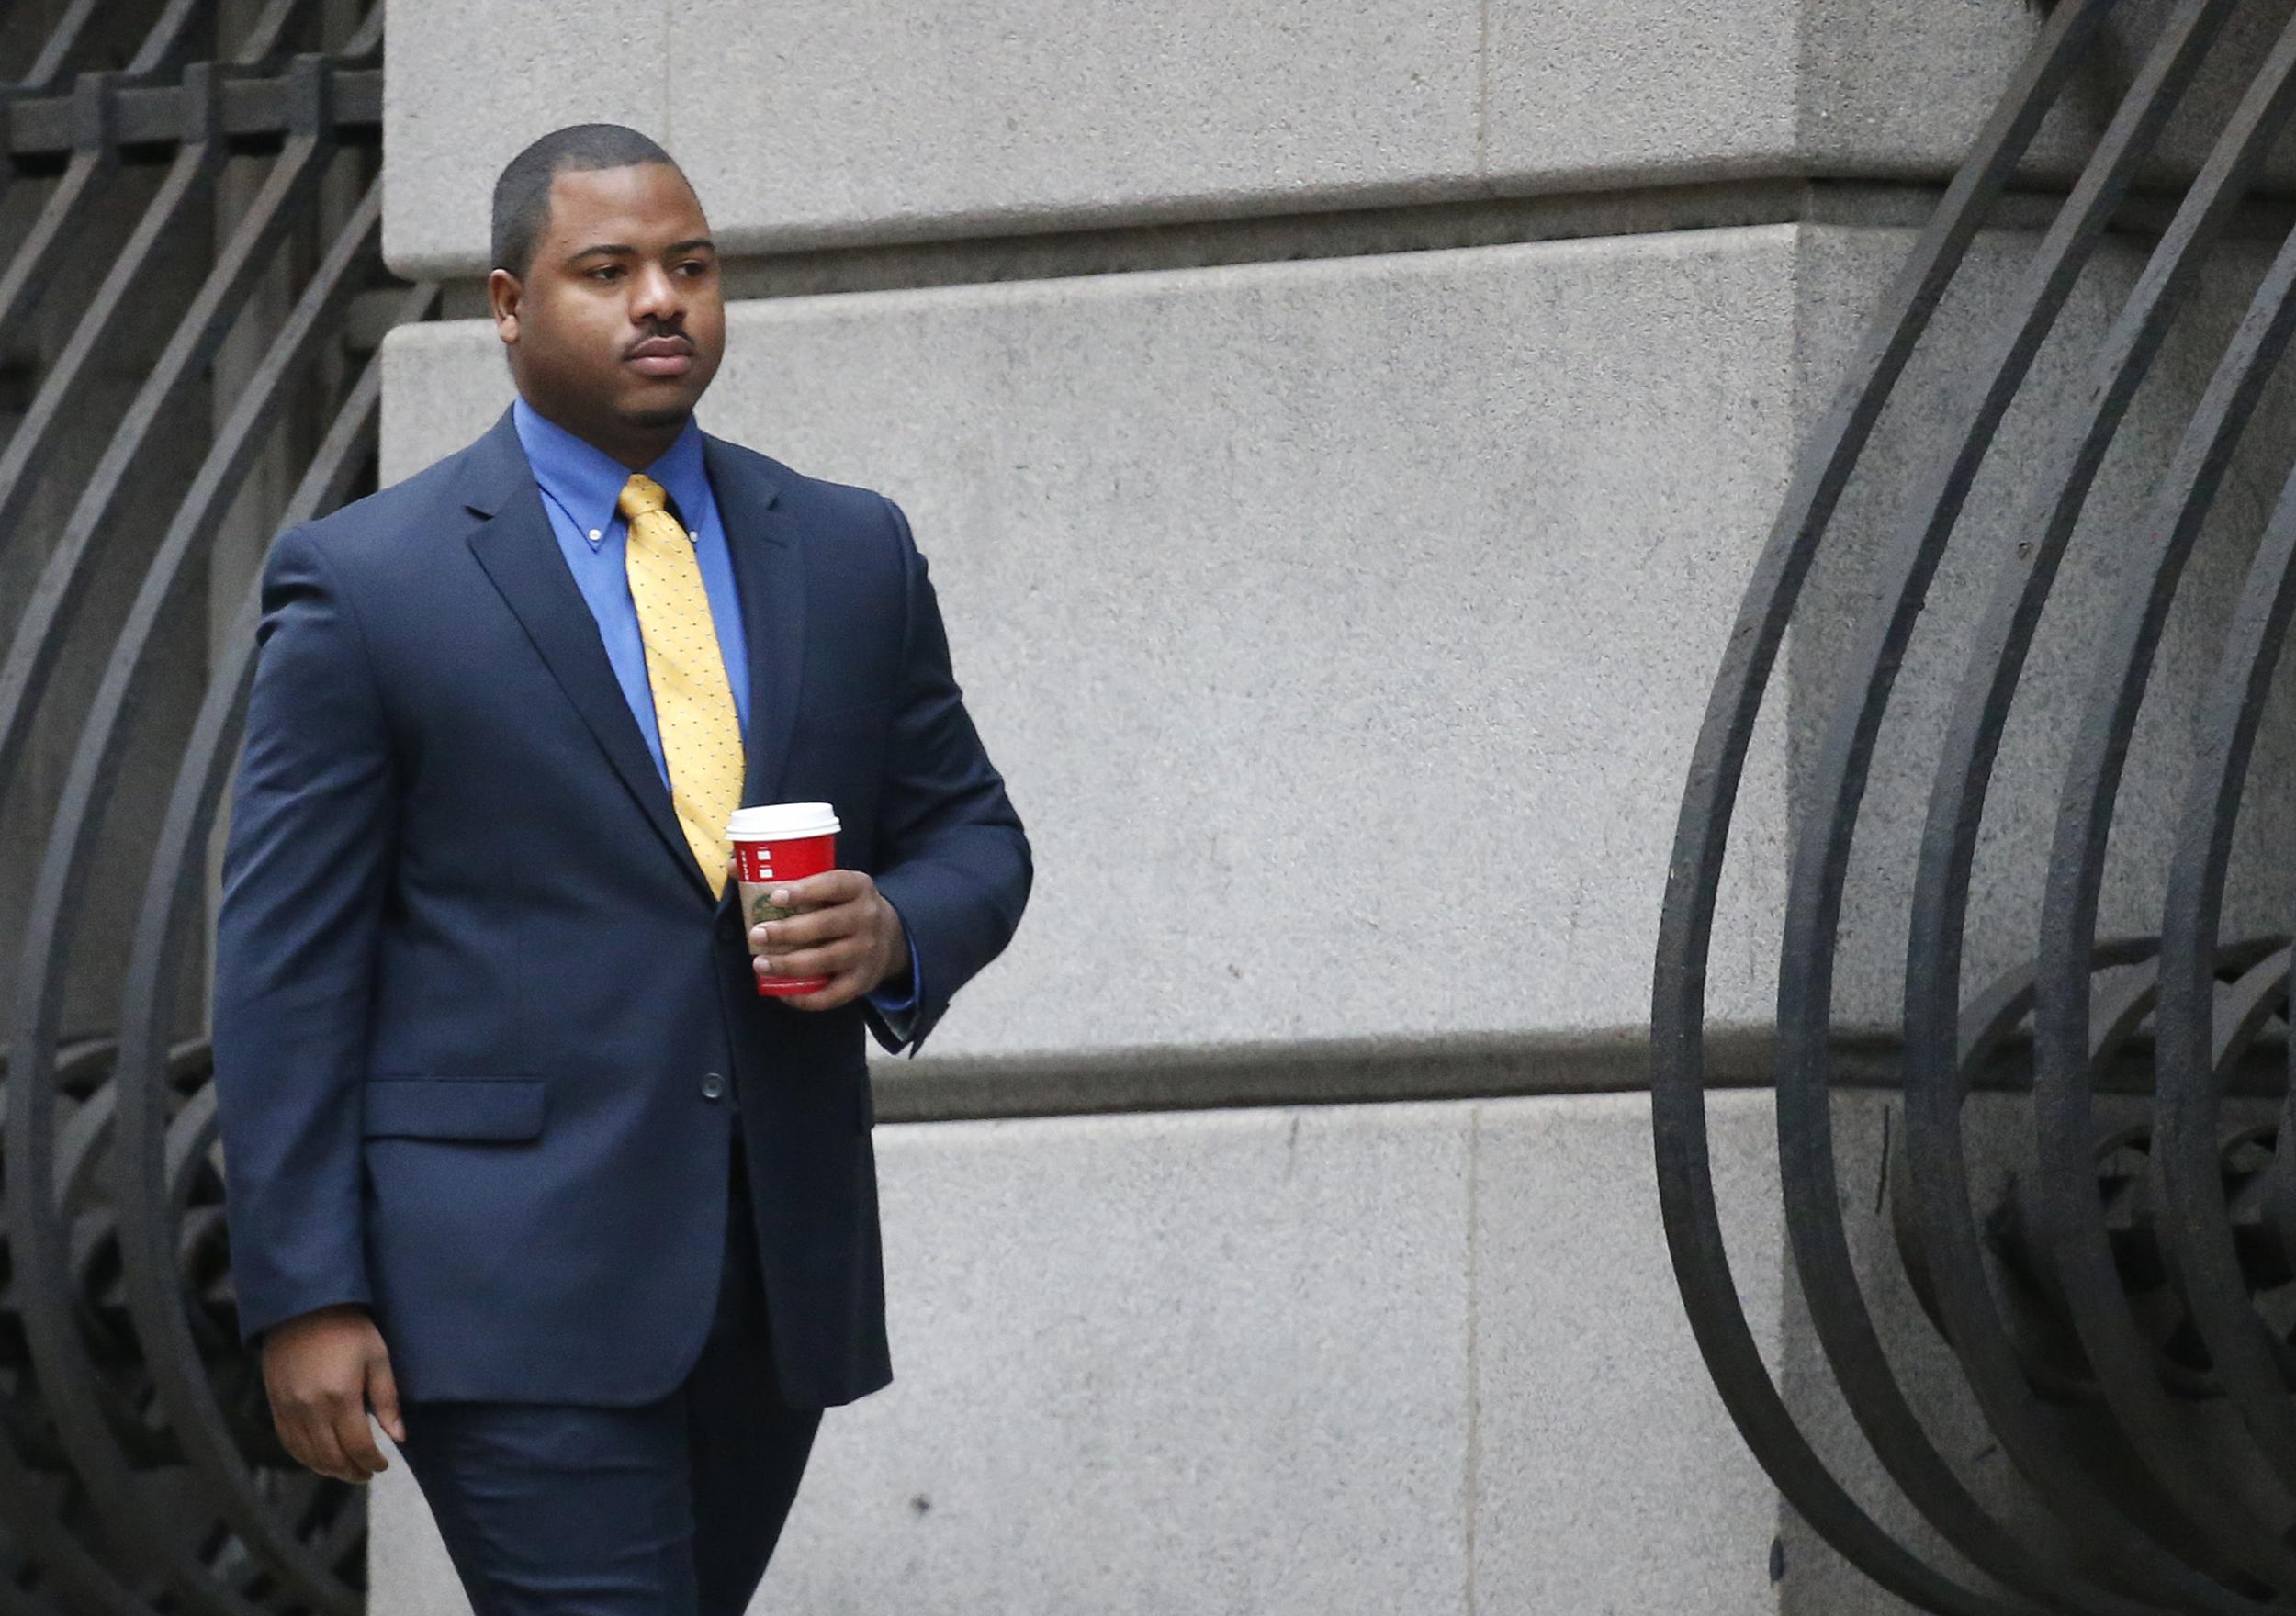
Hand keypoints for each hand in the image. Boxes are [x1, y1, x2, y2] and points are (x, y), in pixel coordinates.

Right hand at [260, 1303, 405, 1482]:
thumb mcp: (377, 1357)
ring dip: (329, 1469)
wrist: (303, 1309)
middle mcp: (311, 1410)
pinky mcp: (275, 1406)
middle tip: (367, 1474)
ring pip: (308, 1455)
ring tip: (347, 1471)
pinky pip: (288, 1443)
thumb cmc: (348, 1329)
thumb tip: (398, 1437)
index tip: (383, 1466)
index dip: (372, 1462)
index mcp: (341, 1398)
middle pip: (332, 1457)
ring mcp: (289, 1410)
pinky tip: (319, 1460)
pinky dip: (304, 1458)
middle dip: (352, 1471)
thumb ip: (387, 1399)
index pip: (358, 1446)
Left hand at [736, 864, 906, 1011]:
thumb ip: (790, 875)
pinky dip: (805, 997)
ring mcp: (867, 952)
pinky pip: (833, 995)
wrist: (890, 936)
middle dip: (787, 932)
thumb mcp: (832, 884)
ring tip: (760, 964)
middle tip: (757, 935)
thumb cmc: (845, 905)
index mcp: (858, 887)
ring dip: (789, 964)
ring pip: (826, 960)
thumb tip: (733, 866)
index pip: (834, 885)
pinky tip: (781, 992)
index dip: (806, 890)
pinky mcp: (863, 981)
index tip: (776, 896)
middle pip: (826, 925)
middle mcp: (867, 918)